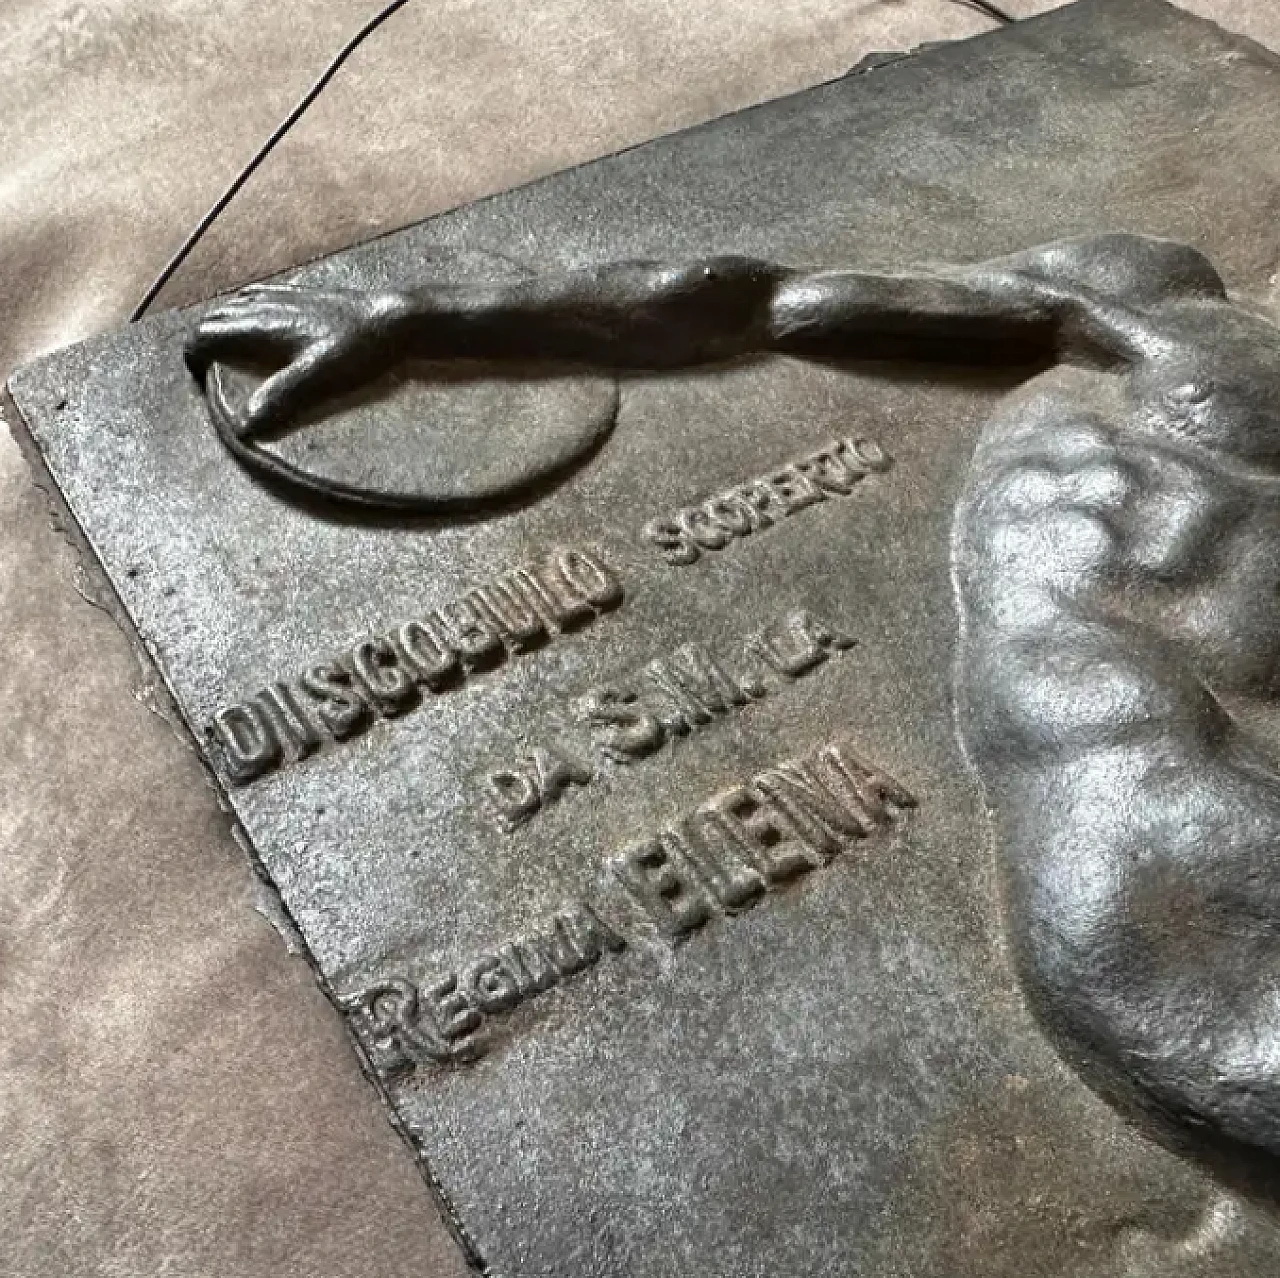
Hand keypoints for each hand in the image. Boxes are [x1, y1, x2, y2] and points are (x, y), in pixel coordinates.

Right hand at [185, 283, 408, 435]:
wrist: (395, 317)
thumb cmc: (359, 349)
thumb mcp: (319, 377)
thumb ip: (281, 398)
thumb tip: (243, 428)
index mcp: (264, 324)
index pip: (208, 332)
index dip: (194, 353)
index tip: (197, 377)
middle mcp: (269, 304)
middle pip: (218, 316)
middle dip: (205, 339)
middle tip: (207, 368)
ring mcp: (287, 295)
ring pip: (238, 302)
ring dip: (224, 322)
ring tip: (226, 347)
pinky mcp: (305, 294)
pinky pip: (262, 294)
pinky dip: (247, 307)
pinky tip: (261, 318)